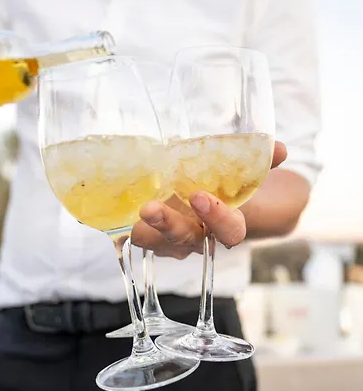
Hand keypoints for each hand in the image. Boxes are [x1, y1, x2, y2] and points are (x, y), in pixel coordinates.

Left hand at [132, 141, 286, 258]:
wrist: (214, 205)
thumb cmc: (230, 189)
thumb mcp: (245, 175)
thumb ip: (261, 163)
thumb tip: (279, 148)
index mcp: (224, 225)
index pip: (228, 232)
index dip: (216, 218)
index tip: (201, 196)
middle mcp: (197, 237)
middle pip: (184, 240)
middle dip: (168, 226)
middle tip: (150, 209)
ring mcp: (171, 238)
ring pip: (156, 242)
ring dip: (142, 230)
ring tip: (126, 215)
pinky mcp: (150, 232)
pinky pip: (137, 233)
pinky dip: (124, 222)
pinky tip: (110, 207)